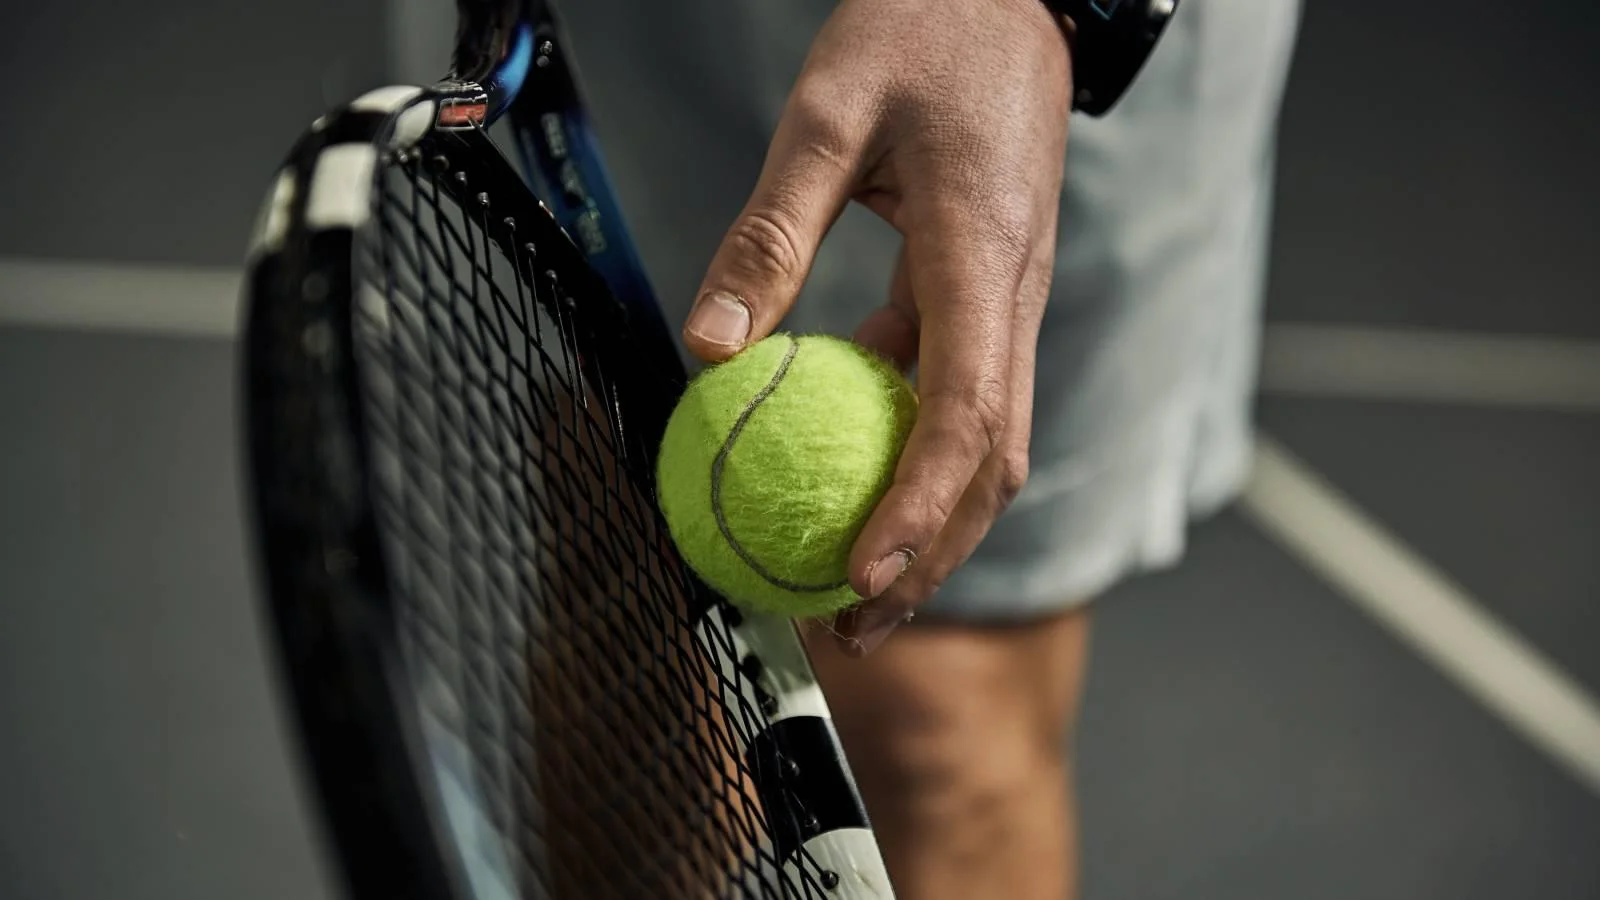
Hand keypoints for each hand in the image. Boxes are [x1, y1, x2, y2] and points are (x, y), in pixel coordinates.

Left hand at [683, 0, 1073, 654]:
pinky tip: (836, 468)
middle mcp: (1011, 297)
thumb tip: (711, 350)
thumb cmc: (921, 33)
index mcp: (981, 256)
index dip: (917, 509)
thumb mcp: (826, 116)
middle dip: (930, 558)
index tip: (860, 576)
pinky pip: (956, 394)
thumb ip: (770, 232)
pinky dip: (906, 453)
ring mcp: (1007, 302)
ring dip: (925, 523)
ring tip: (847, 585)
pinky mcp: (985, 296)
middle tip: (849, 627)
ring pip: (983, 443)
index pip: (966, 414)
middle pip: (990, 463)